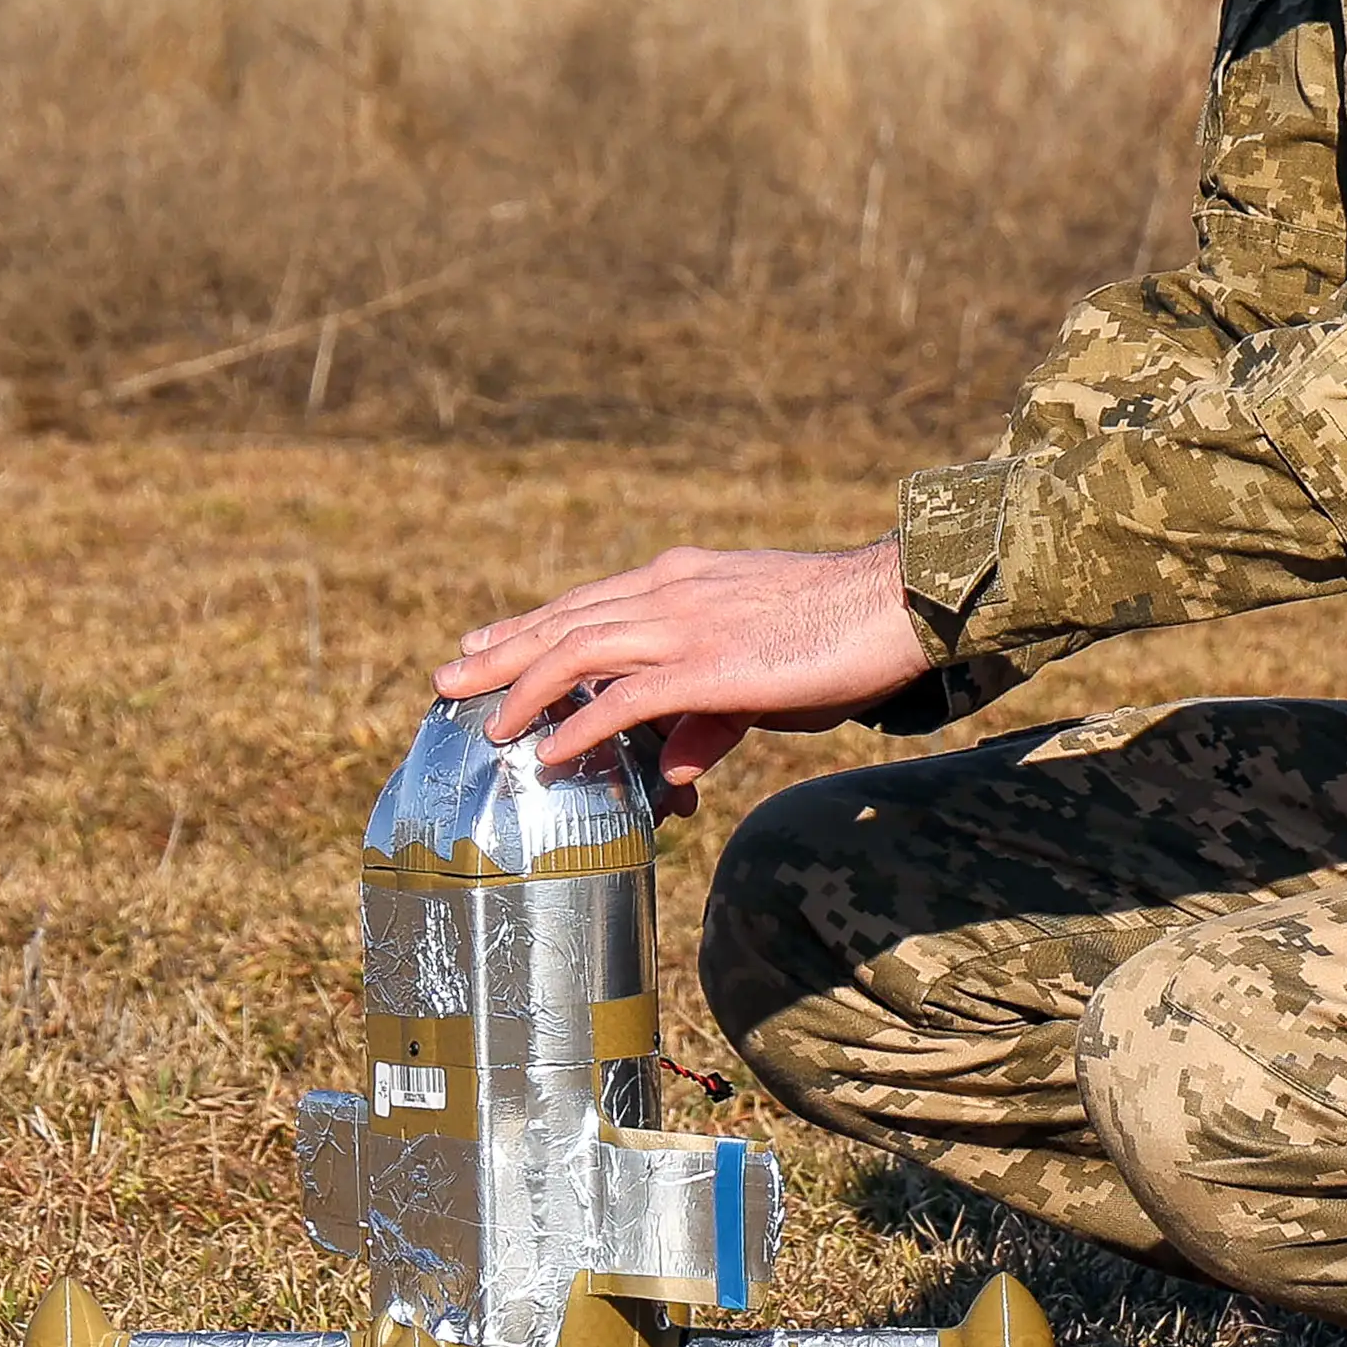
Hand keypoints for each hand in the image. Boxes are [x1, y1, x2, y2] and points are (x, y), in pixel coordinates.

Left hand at [437, 539, 928, 813]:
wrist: (898, 602)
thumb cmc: (844, 631)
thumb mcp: (764, 666)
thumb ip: (710, 712)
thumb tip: (671, 767)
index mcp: (684, 578)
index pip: (588, 600)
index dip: (530, 624)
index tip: (485, 644)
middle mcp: (672, 592)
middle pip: (565, 620)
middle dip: (502, 652)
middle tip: (447, 679)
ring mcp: (687, 625)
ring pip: (578, 653)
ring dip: (524, 689)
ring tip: (485, 724)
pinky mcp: (710, 666)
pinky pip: (626, 699)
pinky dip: (582, 725)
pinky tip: (550, 752)